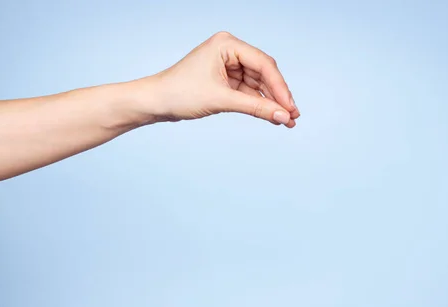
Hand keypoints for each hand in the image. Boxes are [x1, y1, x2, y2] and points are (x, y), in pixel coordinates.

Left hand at [148, 31, 299, 127]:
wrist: (155, 103)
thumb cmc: (180, 93)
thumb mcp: (222, 100)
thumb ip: (255, 108)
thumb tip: (283, 116)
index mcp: (227, 44)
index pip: (263, 64)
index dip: (280, 88)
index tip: (291, 108)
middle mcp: (229, 51)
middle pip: (263, 74)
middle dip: (278, 96)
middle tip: (293, 117)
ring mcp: (227, 65)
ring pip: (257, 84)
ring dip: (270, 102)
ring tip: (286, 121)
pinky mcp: (224, 80)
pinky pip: (247, 91)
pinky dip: (258, 104)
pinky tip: (272, 116)